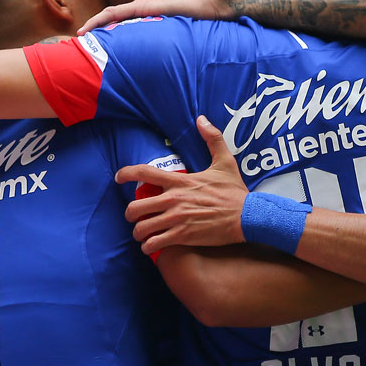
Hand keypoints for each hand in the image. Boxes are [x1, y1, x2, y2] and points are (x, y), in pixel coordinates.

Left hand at [78, 0, 231, 33]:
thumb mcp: (173, 39)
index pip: (118, 24)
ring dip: (94, 24)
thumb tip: (157, 69)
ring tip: (80, 35)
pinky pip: (119, 12)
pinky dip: (104, 19)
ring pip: (110, 15)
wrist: (208, 8)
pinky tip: (94, 27)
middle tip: (77, 43)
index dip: (102, 32)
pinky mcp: (145, 7)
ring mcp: (141, 7)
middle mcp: (139, 10)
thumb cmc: (195, 25)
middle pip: (109, 19)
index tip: (89, 45)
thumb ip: (162, 47)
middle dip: (93, 29)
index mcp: (145, 18)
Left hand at [118, 116, 248, 254]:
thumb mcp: (225, 161)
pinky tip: (151, 246)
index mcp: (180, 181)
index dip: (126, 173)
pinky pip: (154, 244)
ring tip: (143, 234)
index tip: (118, 177)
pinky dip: (149, 247)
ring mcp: (177, 219)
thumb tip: (201, 118)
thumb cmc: (235, 192)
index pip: (144, 173)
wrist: (247, 217)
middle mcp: (173, 200)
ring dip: (138, 232)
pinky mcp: (182, 237)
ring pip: (141, 228)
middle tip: (135, 216)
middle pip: (135, 207)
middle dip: (130, 214)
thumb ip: (212, 138)